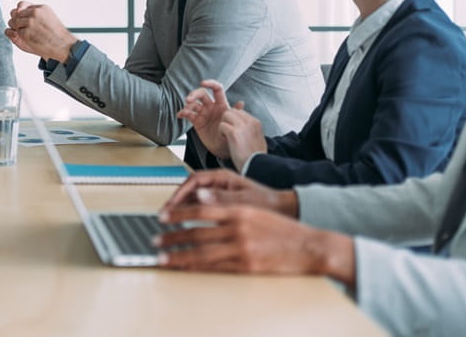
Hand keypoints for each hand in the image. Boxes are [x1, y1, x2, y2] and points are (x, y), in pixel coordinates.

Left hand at [4, 1, 76, 61]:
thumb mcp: (49, 16)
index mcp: (41, 8)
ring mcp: (30, 22)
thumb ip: (36, 12)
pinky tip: (30, 38)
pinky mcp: (26, 33)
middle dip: (18, 21)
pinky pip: (17, 32)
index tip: (25, 19)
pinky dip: (21, 36)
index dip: (21, 13)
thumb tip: (19, 9)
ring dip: (19, 28)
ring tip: (29, 33)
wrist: (62, 45)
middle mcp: (35, 13)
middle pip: (16, 13)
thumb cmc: (56, 33)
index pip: (21, 4)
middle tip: (26, 28)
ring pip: (15, 22)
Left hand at [154, 203, 355, 287]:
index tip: (162, 217)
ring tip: (162, 257)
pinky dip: (197, 268)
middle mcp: (238, 228)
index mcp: (239, 210)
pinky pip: (215, 268)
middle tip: (155, 239)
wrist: (309, 246)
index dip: (178, 213)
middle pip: (196, 232)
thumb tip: (202, 197)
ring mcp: (241, 249)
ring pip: (201, 252)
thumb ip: (227, 203)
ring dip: (178, 255)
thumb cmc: (281, 228)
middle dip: (172, 237)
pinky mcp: (246, 266)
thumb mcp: (254, 208)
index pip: (200, 210)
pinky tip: (185, 268)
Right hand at [161, 169, 297, 217]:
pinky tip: (188, 226)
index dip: (179, 194)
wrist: (284, 210)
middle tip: (165, 216)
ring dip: (183, 209)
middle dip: (177, 203)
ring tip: (172, 222)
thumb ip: (222, 199)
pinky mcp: (222, 204)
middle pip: (190, 190)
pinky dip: (193, 215)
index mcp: (223, 177)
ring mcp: (220, 193)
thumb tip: (201, 197)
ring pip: (195, 199)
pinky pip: (203, 208)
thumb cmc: (268, 203)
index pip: (194, 181)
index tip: (170, 207)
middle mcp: (219, 184)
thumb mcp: (244, 201)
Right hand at [178, 80, 265, 162]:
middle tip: (188, 99)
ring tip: (186, 110)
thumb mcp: (235, 125)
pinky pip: (188, 114)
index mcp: (222, 104)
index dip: (210, 83)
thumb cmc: (231, 135)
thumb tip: (240, 103)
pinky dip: (183, 113)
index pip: (216, 89)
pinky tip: (180, 115)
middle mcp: (212, 106)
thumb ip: (236, 113)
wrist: (224, 149)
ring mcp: (203, 113)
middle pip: (201, 94)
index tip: (202, 83)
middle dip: (194, 94)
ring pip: (193, 103)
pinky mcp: (197, 121)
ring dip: (187, 104)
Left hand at [219, 102, 265, 162]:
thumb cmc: (255, 156)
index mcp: (256, 122)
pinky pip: (222, 125)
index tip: (234, 129)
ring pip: (226, 114)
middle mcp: (250, 122)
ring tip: (227, 136)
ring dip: (224, 125)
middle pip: (232, 111)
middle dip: (227, 120)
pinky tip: (226, 140)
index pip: (240, 112)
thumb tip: (244, 125)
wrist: (255, 165)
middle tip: (228, 131)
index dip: (234, 120)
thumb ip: (251, 128)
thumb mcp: (258, 138)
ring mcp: (242, 126)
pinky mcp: (234, 133)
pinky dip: (221, 132)